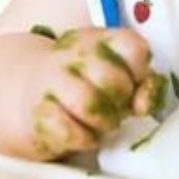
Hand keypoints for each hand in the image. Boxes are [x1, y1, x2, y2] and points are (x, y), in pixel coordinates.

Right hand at [25, 27, 164, 158]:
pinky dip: (84, 139)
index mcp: (101, 39)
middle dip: (122, 101)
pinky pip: (67, 130)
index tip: (136, 83)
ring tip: (105, 124)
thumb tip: (143, 105)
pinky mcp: (36, 111)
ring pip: (87, 102)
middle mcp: (74, 54)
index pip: (132, 48)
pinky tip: (86, 136)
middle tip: (119, 109)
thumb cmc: (89, 83)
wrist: (35, 92)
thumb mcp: (120, 75)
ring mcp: (51, 80)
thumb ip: (143, 85)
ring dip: (105, 122)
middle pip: (111, 79)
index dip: (141, 71)